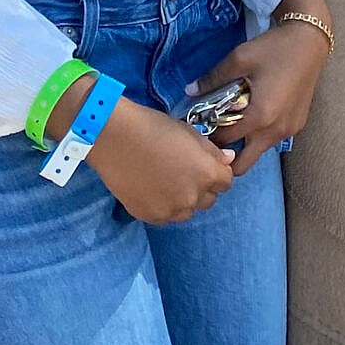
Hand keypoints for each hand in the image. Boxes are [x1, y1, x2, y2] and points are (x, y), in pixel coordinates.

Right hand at [73, 93, 235, 225]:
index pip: (226, 182)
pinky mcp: (150, 217)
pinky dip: (162, 205)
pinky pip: (165, 216)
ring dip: (182, 200)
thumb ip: (212, 151)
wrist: (115, 138)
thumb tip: (229, 160)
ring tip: (165, 180)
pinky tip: (150, 187)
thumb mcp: (190, 133)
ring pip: (186, 211)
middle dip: (201, 187)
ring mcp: (171, 210)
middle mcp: (193, 197)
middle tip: (182, 171)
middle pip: (208, 199)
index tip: (203, 165)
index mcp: (207, 174)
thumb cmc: (154, 128)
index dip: (216, 172)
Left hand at [193, 0, 331, 173]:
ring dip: (243, 144)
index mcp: (260, 117)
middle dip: (225, 156)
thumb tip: (188, 91)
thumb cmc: (274, 48)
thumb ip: (213, 79)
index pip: (225, 140)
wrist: (310, 41)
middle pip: (243, 164)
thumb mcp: (239, 59)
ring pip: (258, 152)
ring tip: (232, 120)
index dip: (208, 135)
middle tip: (214, 134)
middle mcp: (275, 131)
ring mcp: (289, 131)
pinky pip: (271, 139)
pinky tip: (254, 113)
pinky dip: (259, 135)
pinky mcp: (297, 125)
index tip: (198, 126)